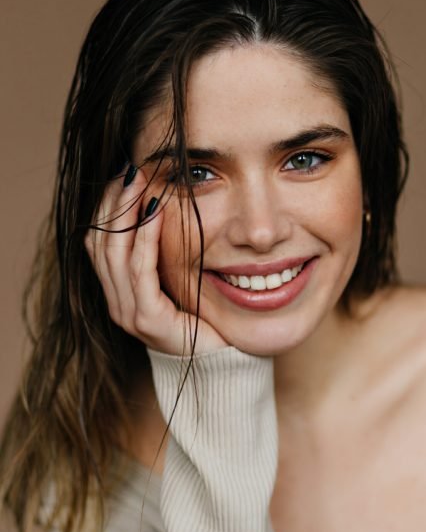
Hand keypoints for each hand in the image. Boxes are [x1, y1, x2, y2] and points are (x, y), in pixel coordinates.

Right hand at [84, 166, 226, 354]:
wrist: (219, 362)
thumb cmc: (202, 317)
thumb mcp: (179, 280)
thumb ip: (164, 255)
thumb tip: (163, 208)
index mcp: (120, 292)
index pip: (100, 242)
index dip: (109, 207)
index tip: (123, 174)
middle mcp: (118, 302)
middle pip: (101, 243)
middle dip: (114, 203)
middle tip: (128, 169)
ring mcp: (129, 312)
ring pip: (115, 254)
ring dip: (126, 214)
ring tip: (137, 182)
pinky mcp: (148, 320)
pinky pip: (140, 272)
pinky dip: (145, 240)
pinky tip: (154, 214)